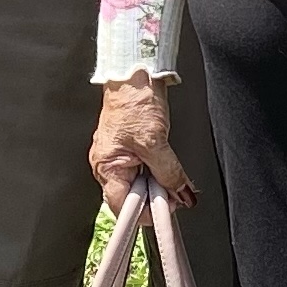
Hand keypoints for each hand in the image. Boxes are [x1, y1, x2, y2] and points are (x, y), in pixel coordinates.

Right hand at [90, 75, 196, 210]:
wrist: (134, 74)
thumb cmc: (133, 100)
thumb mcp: (156, 141)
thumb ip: (168, 171)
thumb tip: (180, 193)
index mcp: (106, 167)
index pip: (124, 206)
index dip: (147, 212)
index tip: (168, 210)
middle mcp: (107, 165)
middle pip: (132, 197)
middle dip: (155, 196)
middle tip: (175, 190)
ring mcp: (117, 157)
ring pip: (139, 184)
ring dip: (157, 183)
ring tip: (170, 174)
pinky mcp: (128, 148)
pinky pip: (142, 170)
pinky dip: (156, 171)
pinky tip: (165, 165)